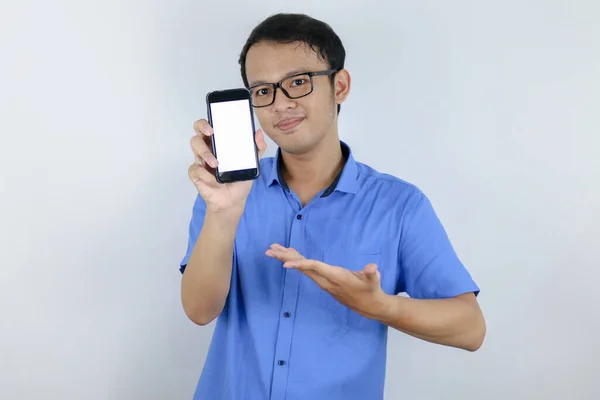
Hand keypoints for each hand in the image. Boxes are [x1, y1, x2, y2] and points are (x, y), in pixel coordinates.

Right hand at [188, 119, 266, 212]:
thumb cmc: (239, 180)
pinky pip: (195, 169)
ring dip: (205, 153)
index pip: (210, 126)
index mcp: (220, 144)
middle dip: (201, 127)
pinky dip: (205, 174)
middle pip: (197, 131)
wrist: (232, 201)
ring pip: (194, 145)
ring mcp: (200, 161)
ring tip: (216, 164)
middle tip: (211, 133)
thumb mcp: (252, 164)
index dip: (208, 121)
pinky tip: (213, 180)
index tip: (215, 124)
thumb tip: (259, 133)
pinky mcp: (196, 173)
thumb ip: (257, 149)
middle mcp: (208, 148)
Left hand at [265, 244, 387, 318]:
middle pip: (302, 267)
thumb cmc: (371, 289)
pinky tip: (289, 255)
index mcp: (335, 276)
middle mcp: (325, 280)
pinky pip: (307, 269)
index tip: (284, 264)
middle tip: (269, 250)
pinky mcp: (324, 280)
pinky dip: (297, 260)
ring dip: (288, 258)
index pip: (315, 268)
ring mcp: (323, 281)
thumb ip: (371, 274)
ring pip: (302, 268)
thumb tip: (372, 268)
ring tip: (273, 249)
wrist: (369, 305)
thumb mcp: (373, 281)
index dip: (300, 264)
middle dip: (286, 258)